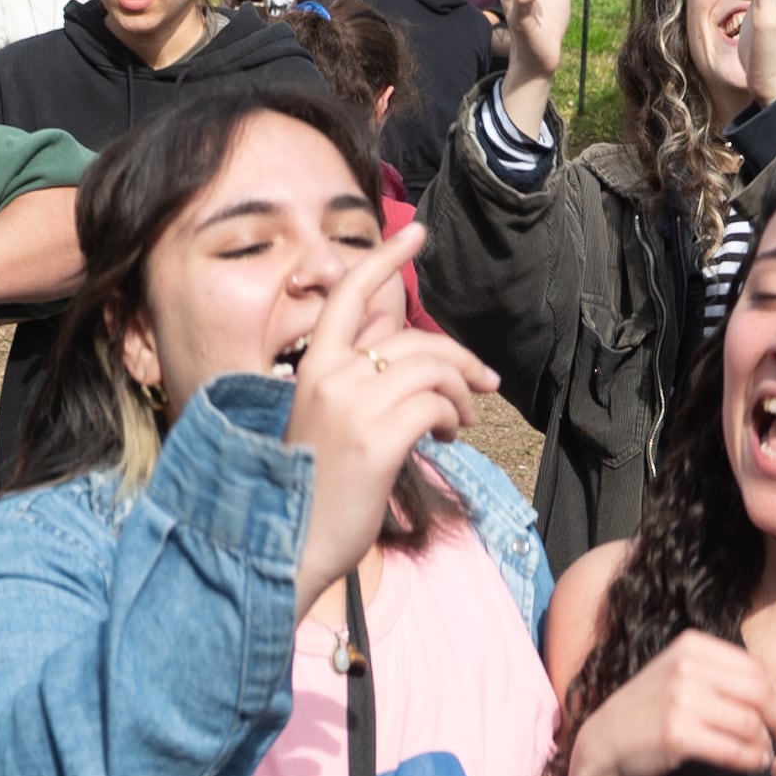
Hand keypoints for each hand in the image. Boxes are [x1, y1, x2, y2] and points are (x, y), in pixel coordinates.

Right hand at [279, 222, 489, 606]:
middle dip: (459, 358)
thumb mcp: (327, 419)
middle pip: (414, 338)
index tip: (417, 233)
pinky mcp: (377, 438)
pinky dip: (454, 417)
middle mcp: (329, 376)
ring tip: (462, 420)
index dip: (385, 259)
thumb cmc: (314, 487)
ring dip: (462, 393)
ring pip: (432, 368)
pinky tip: (448, 437)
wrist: (292, 542)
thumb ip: (356, 378)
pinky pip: (436, 404)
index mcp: (313, 367)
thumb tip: (401, 349)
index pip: (348, 295)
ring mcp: (353, 405)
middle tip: (483, 384)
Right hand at [569, 627, 775, 775]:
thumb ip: (719, 673)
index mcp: (691, 645)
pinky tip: (754, 764)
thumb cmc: (648, 712)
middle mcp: (685, 666)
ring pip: (749, 721)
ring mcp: (679, 700)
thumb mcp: (677, 674)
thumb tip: (772, 689)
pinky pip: (733, 748)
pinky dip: (751, 759)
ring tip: (765, 753)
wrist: (602, 745)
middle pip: (759, 691)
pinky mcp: (676, 735)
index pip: (755, 666)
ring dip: (765, 742)